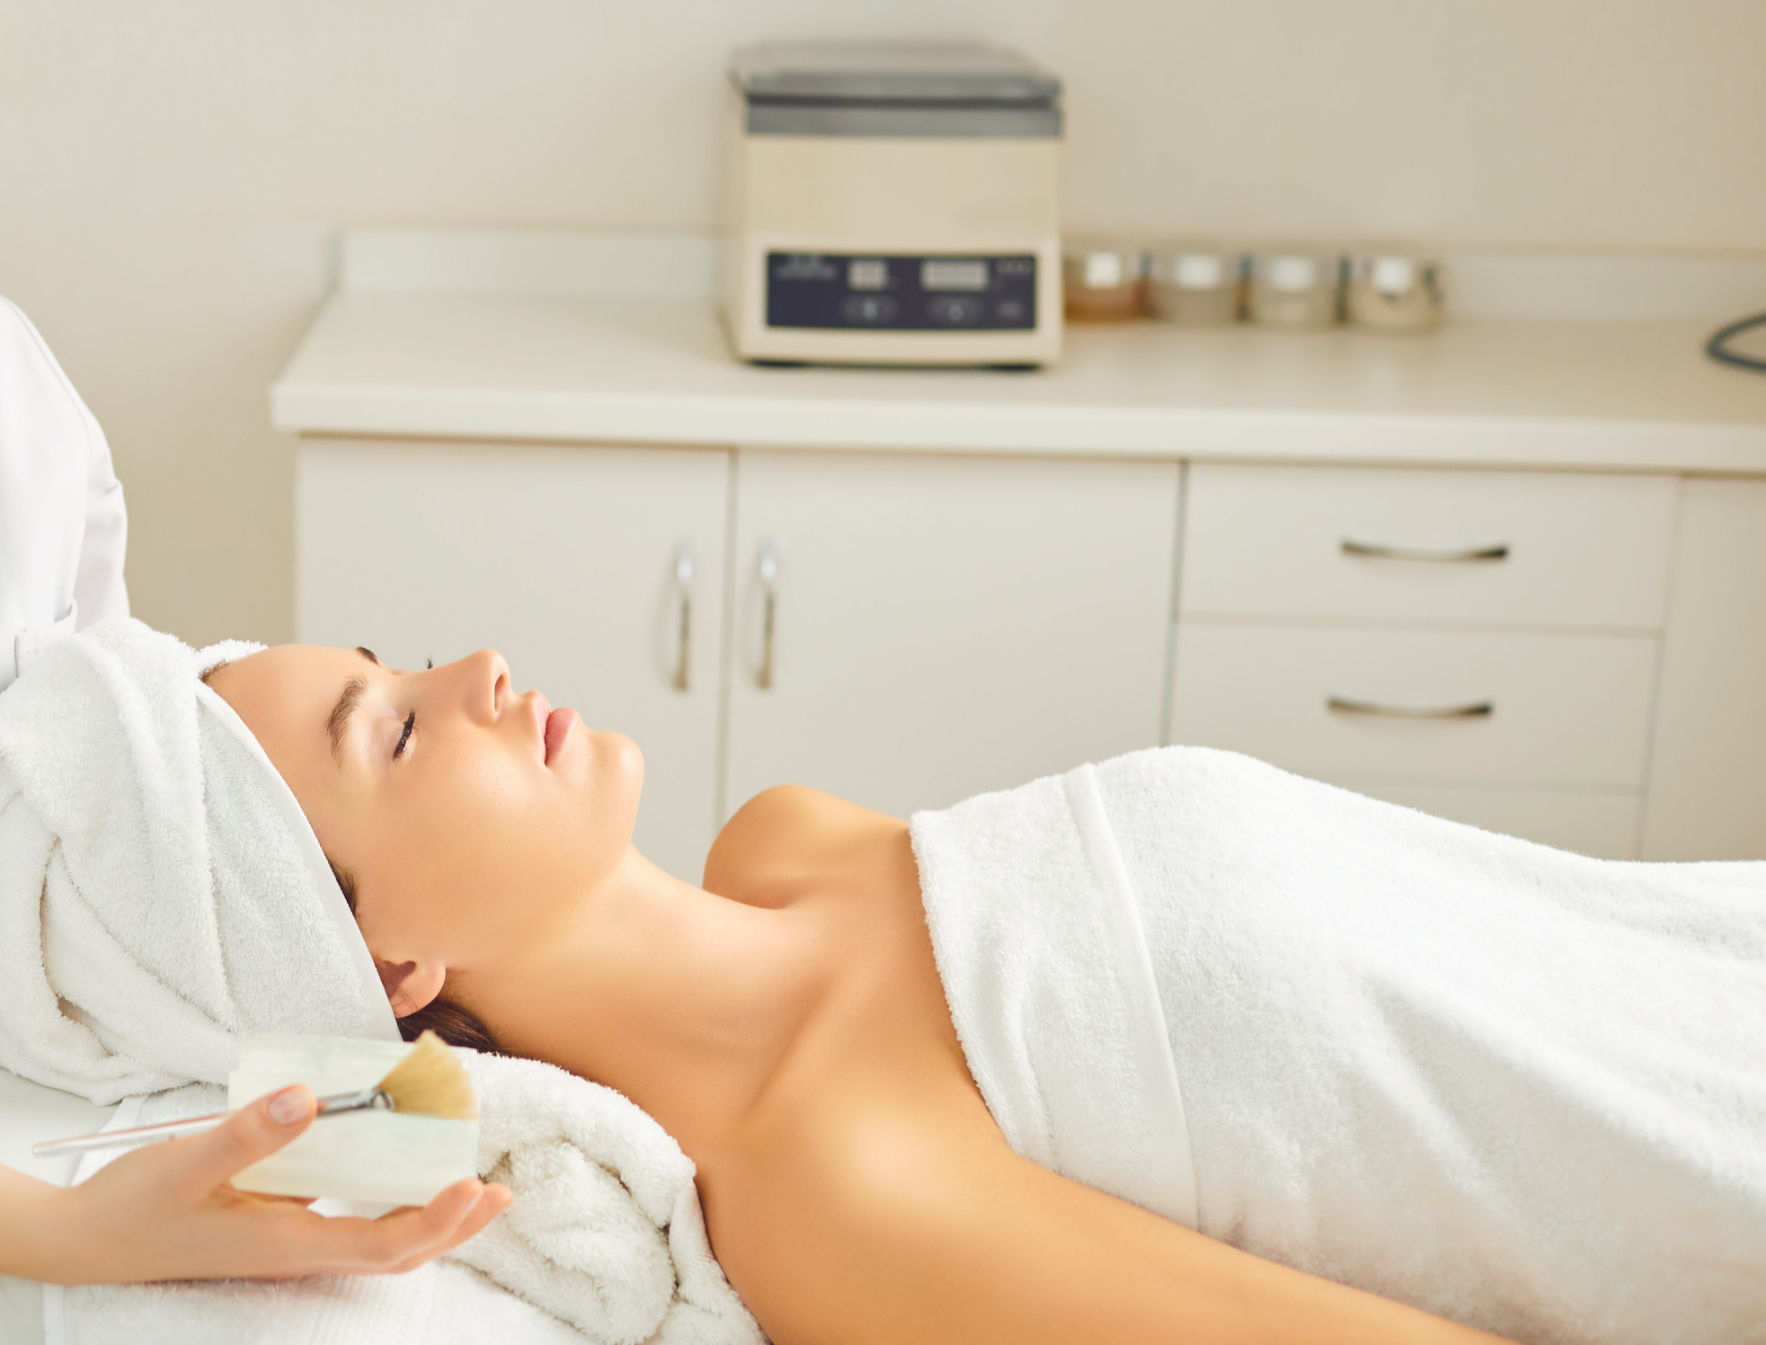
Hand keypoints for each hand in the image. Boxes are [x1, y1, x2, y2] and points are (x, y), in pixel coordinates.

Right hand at [36, 1084, 511, 1284]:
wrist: (89, 1238)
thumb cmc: (135, 1207)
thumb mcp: (185, 1164)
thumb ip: (247, 1135)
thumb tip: (309, 1100)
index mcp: (285, 1245)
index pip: (382, 1245)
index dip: (434, 1221)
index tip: (472, 1187)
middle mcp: (298, 1249)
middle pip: (396, 1251)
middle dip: (452, 1225)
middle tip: (498, 1191)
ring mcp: (292, 1239)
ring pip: (378, 1237)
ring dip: (428, 1213)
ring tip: (471, 1180)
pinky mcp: (282, 1223)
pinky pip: (351, 1216)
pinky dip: (388, 1194)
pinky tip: (400, 1160)